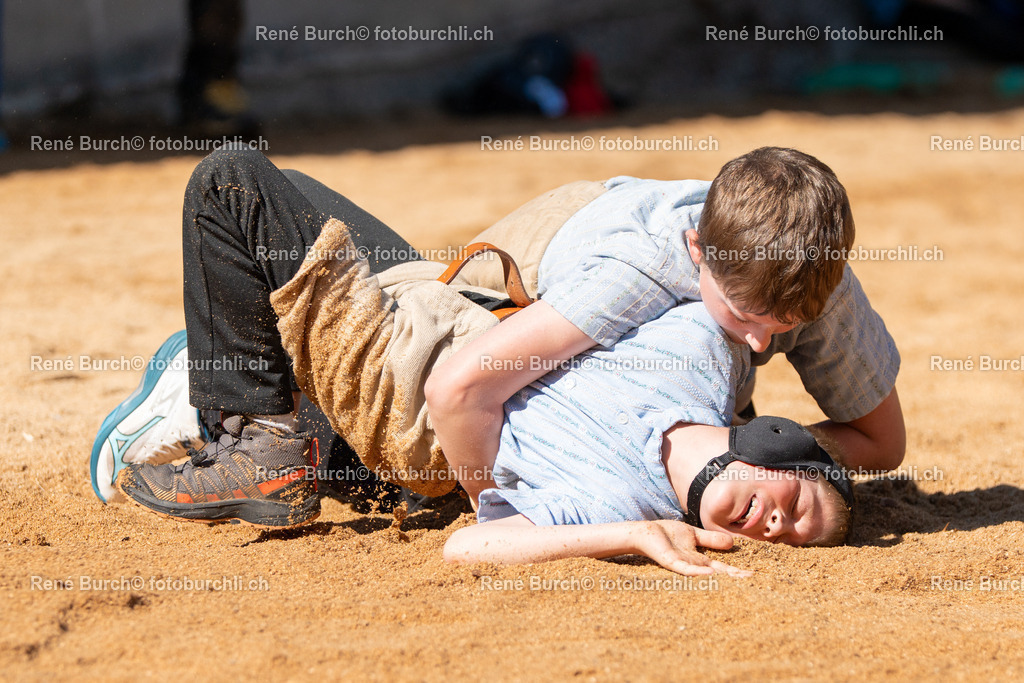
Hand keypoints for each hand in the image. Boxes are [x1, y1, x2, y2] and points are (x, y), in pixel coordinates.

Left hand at [635, 520, 752, 576]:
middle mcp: (694, 565)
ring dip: (720, 577)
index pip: (722, 566)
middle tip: (752, 581)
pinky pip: (686, 569)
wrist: (645, 533)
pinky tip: (710, 573)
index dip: (736, 570)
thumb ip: (710, 539)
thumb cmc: (666, 534)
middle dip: (734, 576)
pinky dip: (698, 571)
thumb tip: (732, 542)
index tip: (753, 575)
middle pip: (718, 572)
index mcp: (700, 559)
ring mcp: (684, 564)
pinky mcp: (671, 562)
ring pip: (705, 573)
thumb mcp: (693, 534)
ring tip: (738, 579)